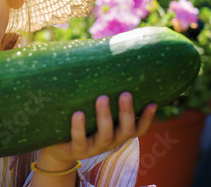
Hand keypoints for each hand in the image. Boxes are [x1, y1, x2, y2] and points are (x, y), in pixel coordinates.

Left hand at [40, 92, 156, 166]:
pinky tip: (78, 113)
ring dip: (105, 116)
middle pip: (125, 130)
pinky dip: (79, 126)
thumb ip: (103, 98)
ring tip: (102, 98)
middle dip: (126, 112)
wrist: (59, 149)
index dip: (147, 119)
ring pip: (105, 135)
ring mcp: (94, 147)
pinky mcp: (76, 150)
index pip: (138, 129)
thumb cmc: (81, 125)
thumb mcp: (94, 115)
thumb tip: (106, 64)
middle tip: (125, 93)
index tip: (153, 103)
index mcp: (117, 133)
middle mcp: (110, 142)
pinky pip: (79, 139)